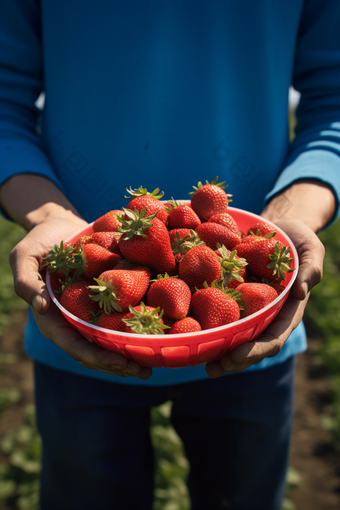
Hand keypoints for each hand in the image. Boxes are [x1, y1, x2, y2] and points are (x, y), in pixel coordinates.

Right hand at [10, 213, 151, 379]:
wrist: (60, 224)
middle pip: (96, 350)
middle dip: (119, 364)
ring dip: (131, 352)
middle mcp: (74, 320)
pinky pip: (120, 317)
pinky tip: (156, 332)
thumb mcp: (24, 256)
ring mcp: (90, 311)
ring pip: (110, 339)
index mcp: (54, 318)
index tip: (120, 364)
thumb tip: (42, 308)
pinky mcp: (105, 299)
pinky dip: (136, 327)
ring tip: (156, 360)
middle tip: (144, 372)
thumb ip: (25, 282)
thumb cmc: (39, 240)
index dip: (97, 357)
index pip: (75, 345)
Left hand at [205, 218, 324, 377]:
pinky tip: (186, 329)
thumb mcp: (310, 250)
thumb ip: (310, 270)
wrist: (278, 229)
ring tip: (196, 360)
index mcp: (286, 312)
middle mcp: (265, 315)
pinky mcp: (231, 295)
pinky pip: (218, 310)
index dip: (255, 350)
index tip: (236, 357)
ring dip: (215, 350)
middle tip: (213, 369)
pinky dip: (204, 322)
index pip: (273, 338)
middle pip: (250, 344)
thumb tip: (299, 292)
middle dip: (232, 360)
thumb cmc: (298, 241)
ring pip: (232, 334)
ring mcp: (247, 307)